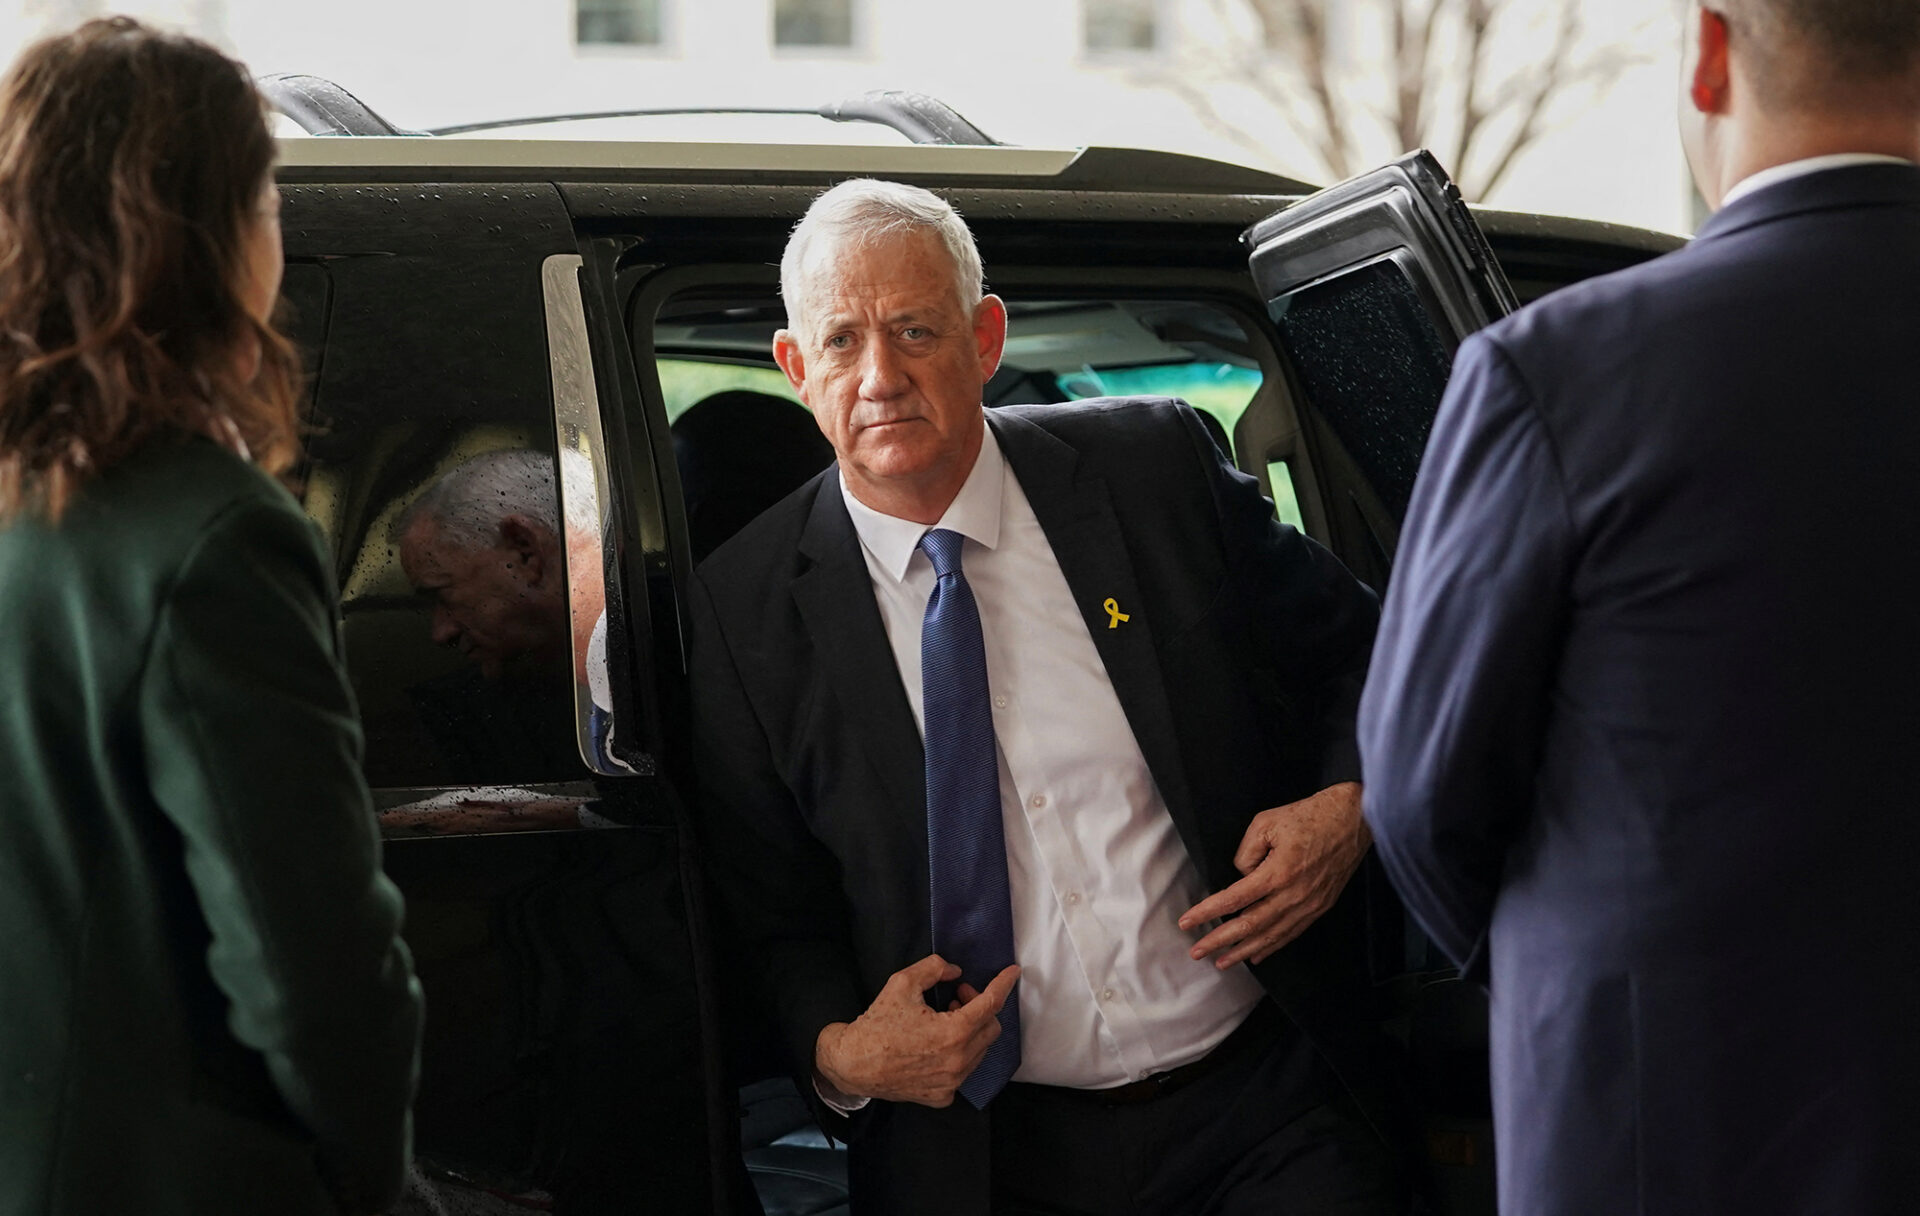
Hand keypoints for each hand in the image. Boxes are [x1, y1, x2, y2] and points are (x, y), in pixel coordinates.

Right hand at [813, 954, 1019, 1107]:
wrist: (853, 1063)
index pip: (991, 1004)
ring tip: (945, 1019)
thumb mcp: (903, 983)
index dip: (1003, 984)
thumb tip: (955, 972)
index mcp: (953, 1032)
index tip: (1013, 973)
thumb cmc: (877, 1024)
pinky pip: (963, 1071)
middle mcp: (958, 1061)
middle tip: (957, 996)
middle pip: (991, 1028)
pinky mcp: (943, 1096)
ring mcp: (952, 1083)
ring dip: (970, 1031)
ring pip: (980, 1051)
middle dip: (980, 1007)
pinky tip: (936, 1046)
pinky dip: (958, 1054)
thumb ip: (934, 968)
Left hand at [1178, 782, 1368, 968]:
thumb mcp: (1266, 823)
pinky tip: (1256, 956)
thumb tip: (1240, 877)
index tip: (1187, 923)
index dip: (1207, 913)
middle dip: (1219, 941)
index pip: (1234, 899)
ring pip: (1270, 936)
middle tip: (1196, 952)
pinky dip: (1271, 947)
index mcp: (1277, 873)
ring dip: (1243, 951)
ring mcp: (1309, 905)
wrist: (1353, 820)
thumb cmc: (1308, 816)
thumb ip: (1246, 853)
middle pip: (1250, 925)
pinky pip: (1291, 933)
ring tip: (1221, 962)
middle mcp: (1293, 895)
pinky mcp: (1319, 907)